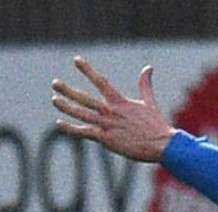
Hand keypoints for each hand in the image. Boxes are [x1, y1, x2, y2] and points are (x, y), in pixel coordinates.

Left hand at [52, 57, 177, 162]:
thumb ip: (145, 85)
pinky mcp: (107, 139)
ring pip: (82, 114)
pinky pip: (85, 132)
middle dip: (69, 91)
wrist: (162, 144)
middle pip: (85, 98)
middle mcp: (111, 112)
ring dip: (67, 107)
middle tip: (55, 83)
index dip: (88, 70)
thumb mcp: (149, 102)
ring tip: (55, 100)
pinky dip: (71, 129)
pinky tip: (60, 124)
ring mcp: (107, 125)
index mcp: (120, 102)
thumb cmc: (157, 125)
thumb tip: (148, 67)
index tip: (76, 59)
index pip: (101, 82)